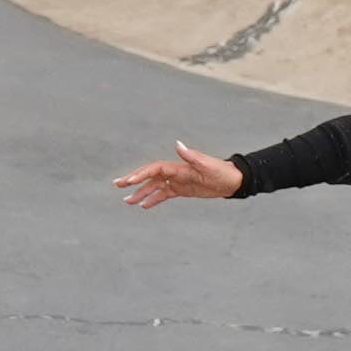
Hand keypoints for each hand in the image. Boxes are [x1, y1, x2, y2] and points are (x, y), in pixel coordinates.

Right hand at [115, 142, 242, 207]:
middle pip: (149, 176)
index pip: (155, 169)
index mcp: (178, 167)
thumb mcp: (207, 165)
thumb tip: (177, 144)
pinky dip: (153, 199)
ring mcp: (177, 181)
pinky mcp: (182, 189)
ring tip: (126, 201)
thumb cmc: (221, 172)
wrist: (232, 180)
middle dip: (133, 180)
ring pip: (154, 187)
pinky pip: (163, 194)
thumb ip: (191, 156)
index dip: (142, 174)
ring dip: (140, 193)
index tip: (130, 182)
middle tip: (117, 185)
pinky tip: (144, 206)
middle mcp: (175, 172)